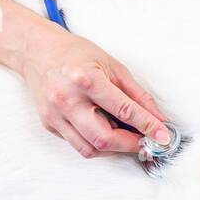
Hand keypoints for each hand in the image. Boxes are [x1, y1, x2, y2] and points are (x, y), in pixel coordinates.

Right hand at [16, 23, 170, 157]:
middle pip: (104, 138)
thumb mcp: (112, 66)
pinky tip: (104, 131)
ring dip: (113, 148)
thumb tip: (157, 117)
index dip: (147, 126)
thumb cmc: (75, 54)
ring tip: (125, 137)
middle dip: (130, 145)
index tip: (162, 136)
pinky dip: (96, 143)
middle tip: (145, 142)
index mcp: (85, 79)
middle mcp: (67, 99)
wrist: (37, 51)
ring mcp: (55, 114)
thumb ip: (137, 94)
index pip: (124, 110)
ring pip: (90, 148)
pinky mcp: (49, 124)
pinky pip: (77, 144)